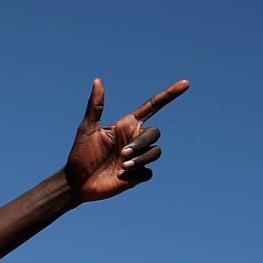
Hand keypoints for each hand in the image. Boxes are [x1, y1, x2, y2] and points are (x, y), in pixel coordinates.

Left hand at [62, 78, 187, 201]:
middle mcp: (135, 139)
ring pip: (155, 152)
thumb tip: (97, 80)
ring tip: (122, 166)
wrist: (77, 182)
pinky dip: (136, 174)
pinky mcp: (137, 176)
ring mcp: (137, 157)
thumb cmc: (80, 153)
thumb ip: (95, 106)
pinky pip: (148, 172)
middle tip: (121, 154)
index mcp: (127, 125)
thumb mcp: (87, 128)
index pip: (153, 106)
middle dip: (141, 143)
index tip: (185, 83)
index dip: (169, 95)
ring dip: (140, 159)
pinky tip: (121, 177)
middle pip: (156, 133)